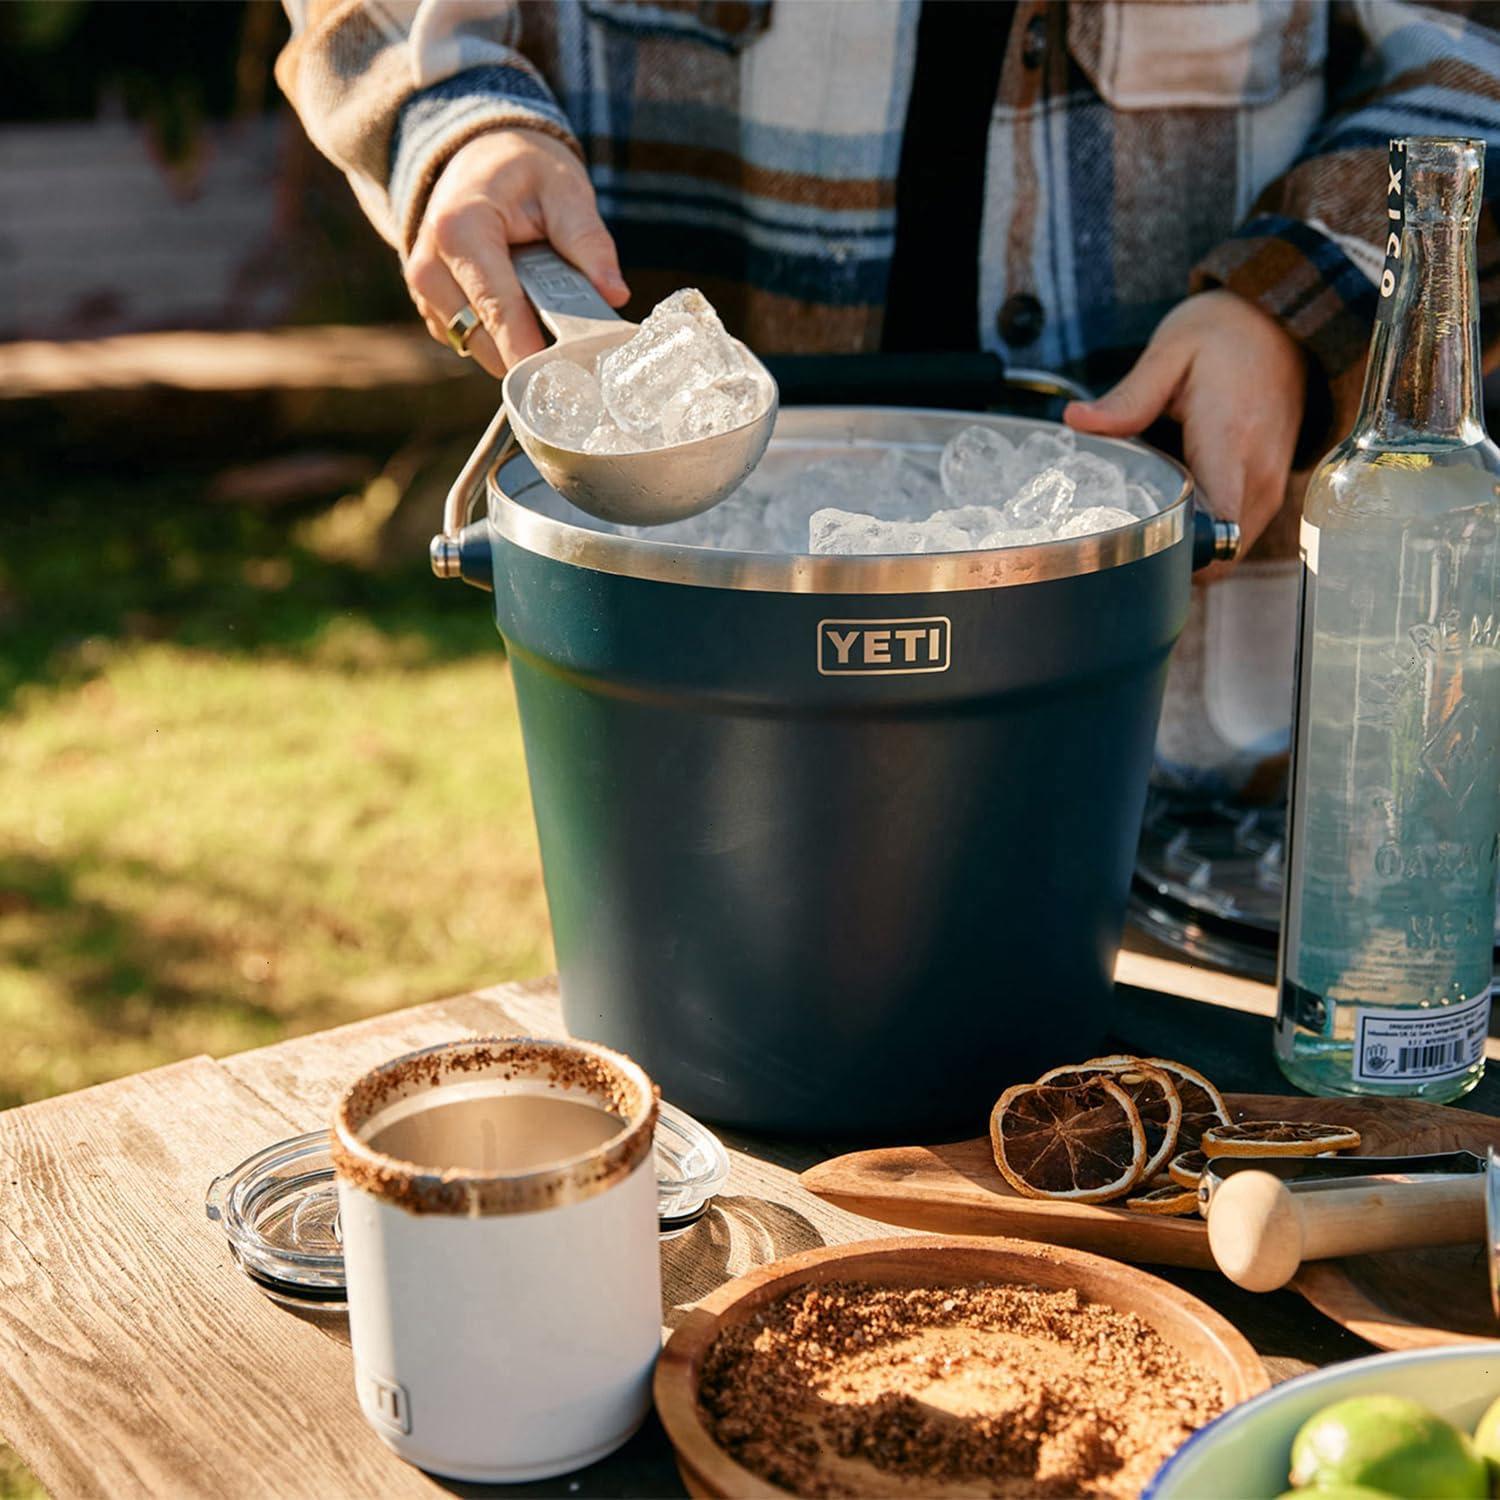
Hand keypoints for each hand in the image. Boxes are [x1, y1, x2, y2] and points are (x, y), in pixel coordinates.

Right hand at [405, 129, 627, 377]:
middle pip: (484, 339)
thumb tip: (613, 293)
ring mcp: (425, 290)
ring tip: (544, 311)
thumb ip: (588, 242)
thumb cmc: (522, 170)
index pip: (498, 310)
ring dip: (514, 343)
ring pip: (475, 348)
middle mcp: (430, 265)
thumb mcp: (564, 190)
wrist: (479, 156)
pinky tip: (520, 310)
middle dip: (529, 351)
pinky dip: (499, 338)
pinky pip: (470, 343)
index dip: (531, 353)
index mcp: (460, 229)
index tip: (563, 379)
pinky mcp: (432, 308)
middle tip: (574, 346)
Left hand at [1063, 290, 1306, 573]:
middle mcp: (1259, 477)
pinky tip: (1172, 510)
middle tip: (1121, 538)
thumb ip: (1128, 398)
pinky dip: (1204, 536)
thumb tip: (1076, 421)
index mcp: (1231, 444)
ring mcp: (1270, 489)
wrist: (1282, 327)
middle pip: (1216, 554)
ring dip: (1187, 548)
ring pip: (1226, 553)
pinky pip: (1234, 537)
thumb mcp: (1170, 354)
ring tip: (1145, 522)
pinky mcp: (1270, 494)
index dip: (1174, 550)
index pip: (1215, 529)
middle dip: (1169, 556)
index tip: (1133, 546)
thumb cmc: (1225, 337)